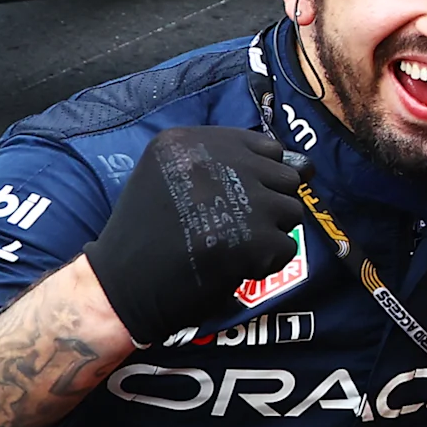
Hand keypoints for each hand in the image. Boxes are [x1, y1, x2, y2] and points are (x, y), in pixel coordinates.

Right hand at [81, 124, 303, 346]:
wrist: (118, 287)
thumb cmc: (150, 234)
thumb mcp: (174, 176)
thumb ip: (232, 163)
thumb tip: (308, 167)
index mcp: (190, 140)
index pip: (266, 147)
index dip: (258, 178)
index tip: (234, 201)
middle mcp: (216, 160)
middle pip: (284, 177)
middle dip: (267, 206)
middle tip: (228, 229)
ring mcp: (238, 198)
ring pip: (290, 211)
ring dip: (268, 235)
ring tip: (226, 247)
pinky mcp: (253, 238)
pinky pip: (287, 247)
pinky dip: (266, 264)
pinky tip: (229, 267)